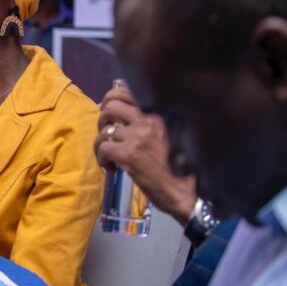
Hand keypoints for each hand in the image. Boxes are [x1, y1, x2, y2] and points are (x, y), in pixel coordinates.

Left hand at [95, 85, 196, 221]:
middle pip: (109, 106)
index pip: (124, 92)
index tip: (111, 117)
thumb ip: (149, 122)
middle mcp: (148, 120)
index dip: (111, 102)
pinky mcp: (128, 154)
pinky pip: (102, 147)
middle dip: (102, 120)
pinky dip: (101, 158)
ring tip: (110, 157)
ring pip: (103, 131)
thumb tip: (120, 112)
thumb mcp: (169, 135)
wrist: (186, 193)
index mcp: (158, 113)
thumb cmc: (179, 168)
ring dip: (101, 144)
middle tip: (107, 136)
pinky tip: (112, 168)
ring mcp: (137, 136)